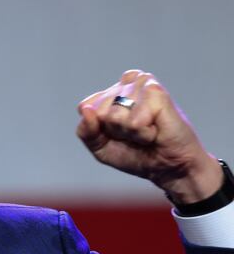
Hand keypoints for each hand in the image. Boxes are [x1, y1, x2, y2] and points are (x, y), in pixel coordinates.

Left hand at [76, 69, 220, 204]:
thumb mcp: (101, 148)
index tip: (118, 134)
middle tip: (135, 133)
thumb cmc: (136, 155)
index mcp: (112, 92)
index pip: (85, 107)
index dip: (98, 128)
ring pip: (115, 114)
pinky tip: (155, 130)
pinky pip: (133, 120)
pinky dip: (142, 133)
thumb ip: (86, 131)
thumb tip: (86, 110)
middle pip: (99, 111)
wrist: (167, 168)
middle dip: (114, 130)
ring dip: (130, 132)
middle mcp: (127, 84)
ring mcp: (142, 85)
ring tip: (146, 130)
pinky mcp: (157, 92)